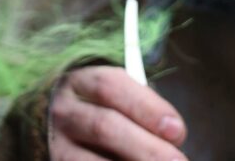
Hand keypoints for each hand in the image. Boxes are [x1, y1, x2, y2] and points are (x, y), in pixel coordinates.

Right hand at [49, 65, 187, 159]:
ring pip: (92, 160)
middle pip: (104, 126)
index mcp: (81, 82)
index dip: (146, 108)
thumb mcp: (116, 99)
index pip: (110, 86)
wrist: (58, 129)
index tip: (177, 130)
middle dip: (146, 147)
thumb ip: (140, 110)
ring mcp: (57, 144)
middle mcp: (64, 111)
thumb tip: (173, 136)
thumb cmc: (103, 112)